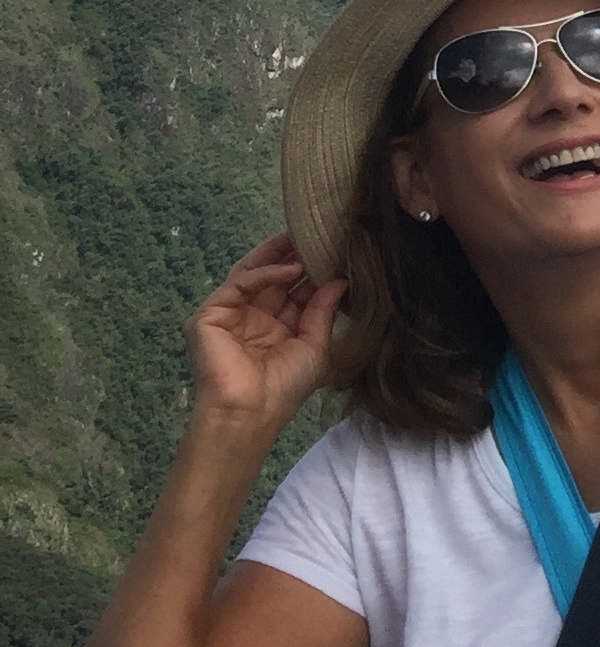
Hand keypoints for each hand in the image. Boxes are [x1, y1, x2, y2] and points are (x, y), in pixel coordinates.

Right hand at [186, 235, 344, 441]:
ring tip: (305, 237)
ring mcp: (229, 315)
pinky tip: (292, 268)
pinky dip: (265, 272)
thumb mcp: (314, 347)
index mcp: (276, 328)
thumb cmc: (284, 388)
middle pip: (273, 277)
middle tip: (318, 233)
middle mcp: (252, 318)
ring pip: (252, 273)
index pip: (294, 291)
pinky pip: (239, 284)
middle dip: (294, 255)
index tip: (336, 250)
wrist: (250, 413)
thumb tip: (340, 280)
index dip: (313, 272)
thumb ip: (323, 311)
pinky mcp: (210, 315)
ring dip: (278, 254)